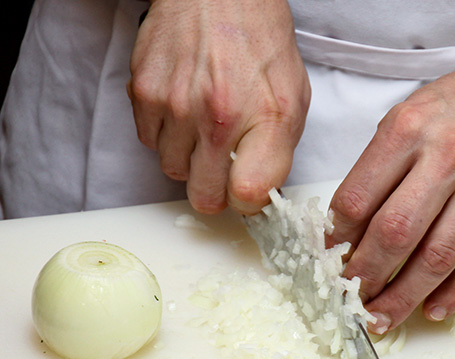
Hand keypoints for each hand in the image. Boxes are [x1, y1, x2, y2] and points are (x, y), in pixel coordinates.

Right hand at [127, 0, 309, 214]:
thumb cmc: (260, 42)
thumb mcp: (294, 97)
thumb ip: (279, 150)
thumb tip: (259, 192)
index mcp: (267, 119)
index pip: (247, 196)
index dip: (247, 203)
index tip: (247, 193)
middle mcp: (219, 117)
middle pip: (204, 197)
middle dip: (216, 189)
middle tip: (224, 168)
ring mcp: (176, 106)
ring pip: (174, 171)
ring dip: (189, 159)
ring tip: (204, 126)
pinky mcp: (144, 93)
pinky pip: (150, 142)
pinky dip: (166, 134)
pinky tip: (184, 109)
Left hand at [326, 51, 454, 333]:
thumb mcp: (409, 114)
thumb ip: (378, 166)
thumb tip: (348, 227)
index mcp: (409, 128)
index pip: (359, 198)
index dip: (338, 238)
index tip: (330, 258)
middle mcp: (448, 156)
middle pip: (396, 233)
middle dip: (367, 276)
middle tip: (352, 298)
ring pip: (438, 257)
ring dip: (405, 296)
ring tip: (383, 317)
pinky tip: (433, 309)